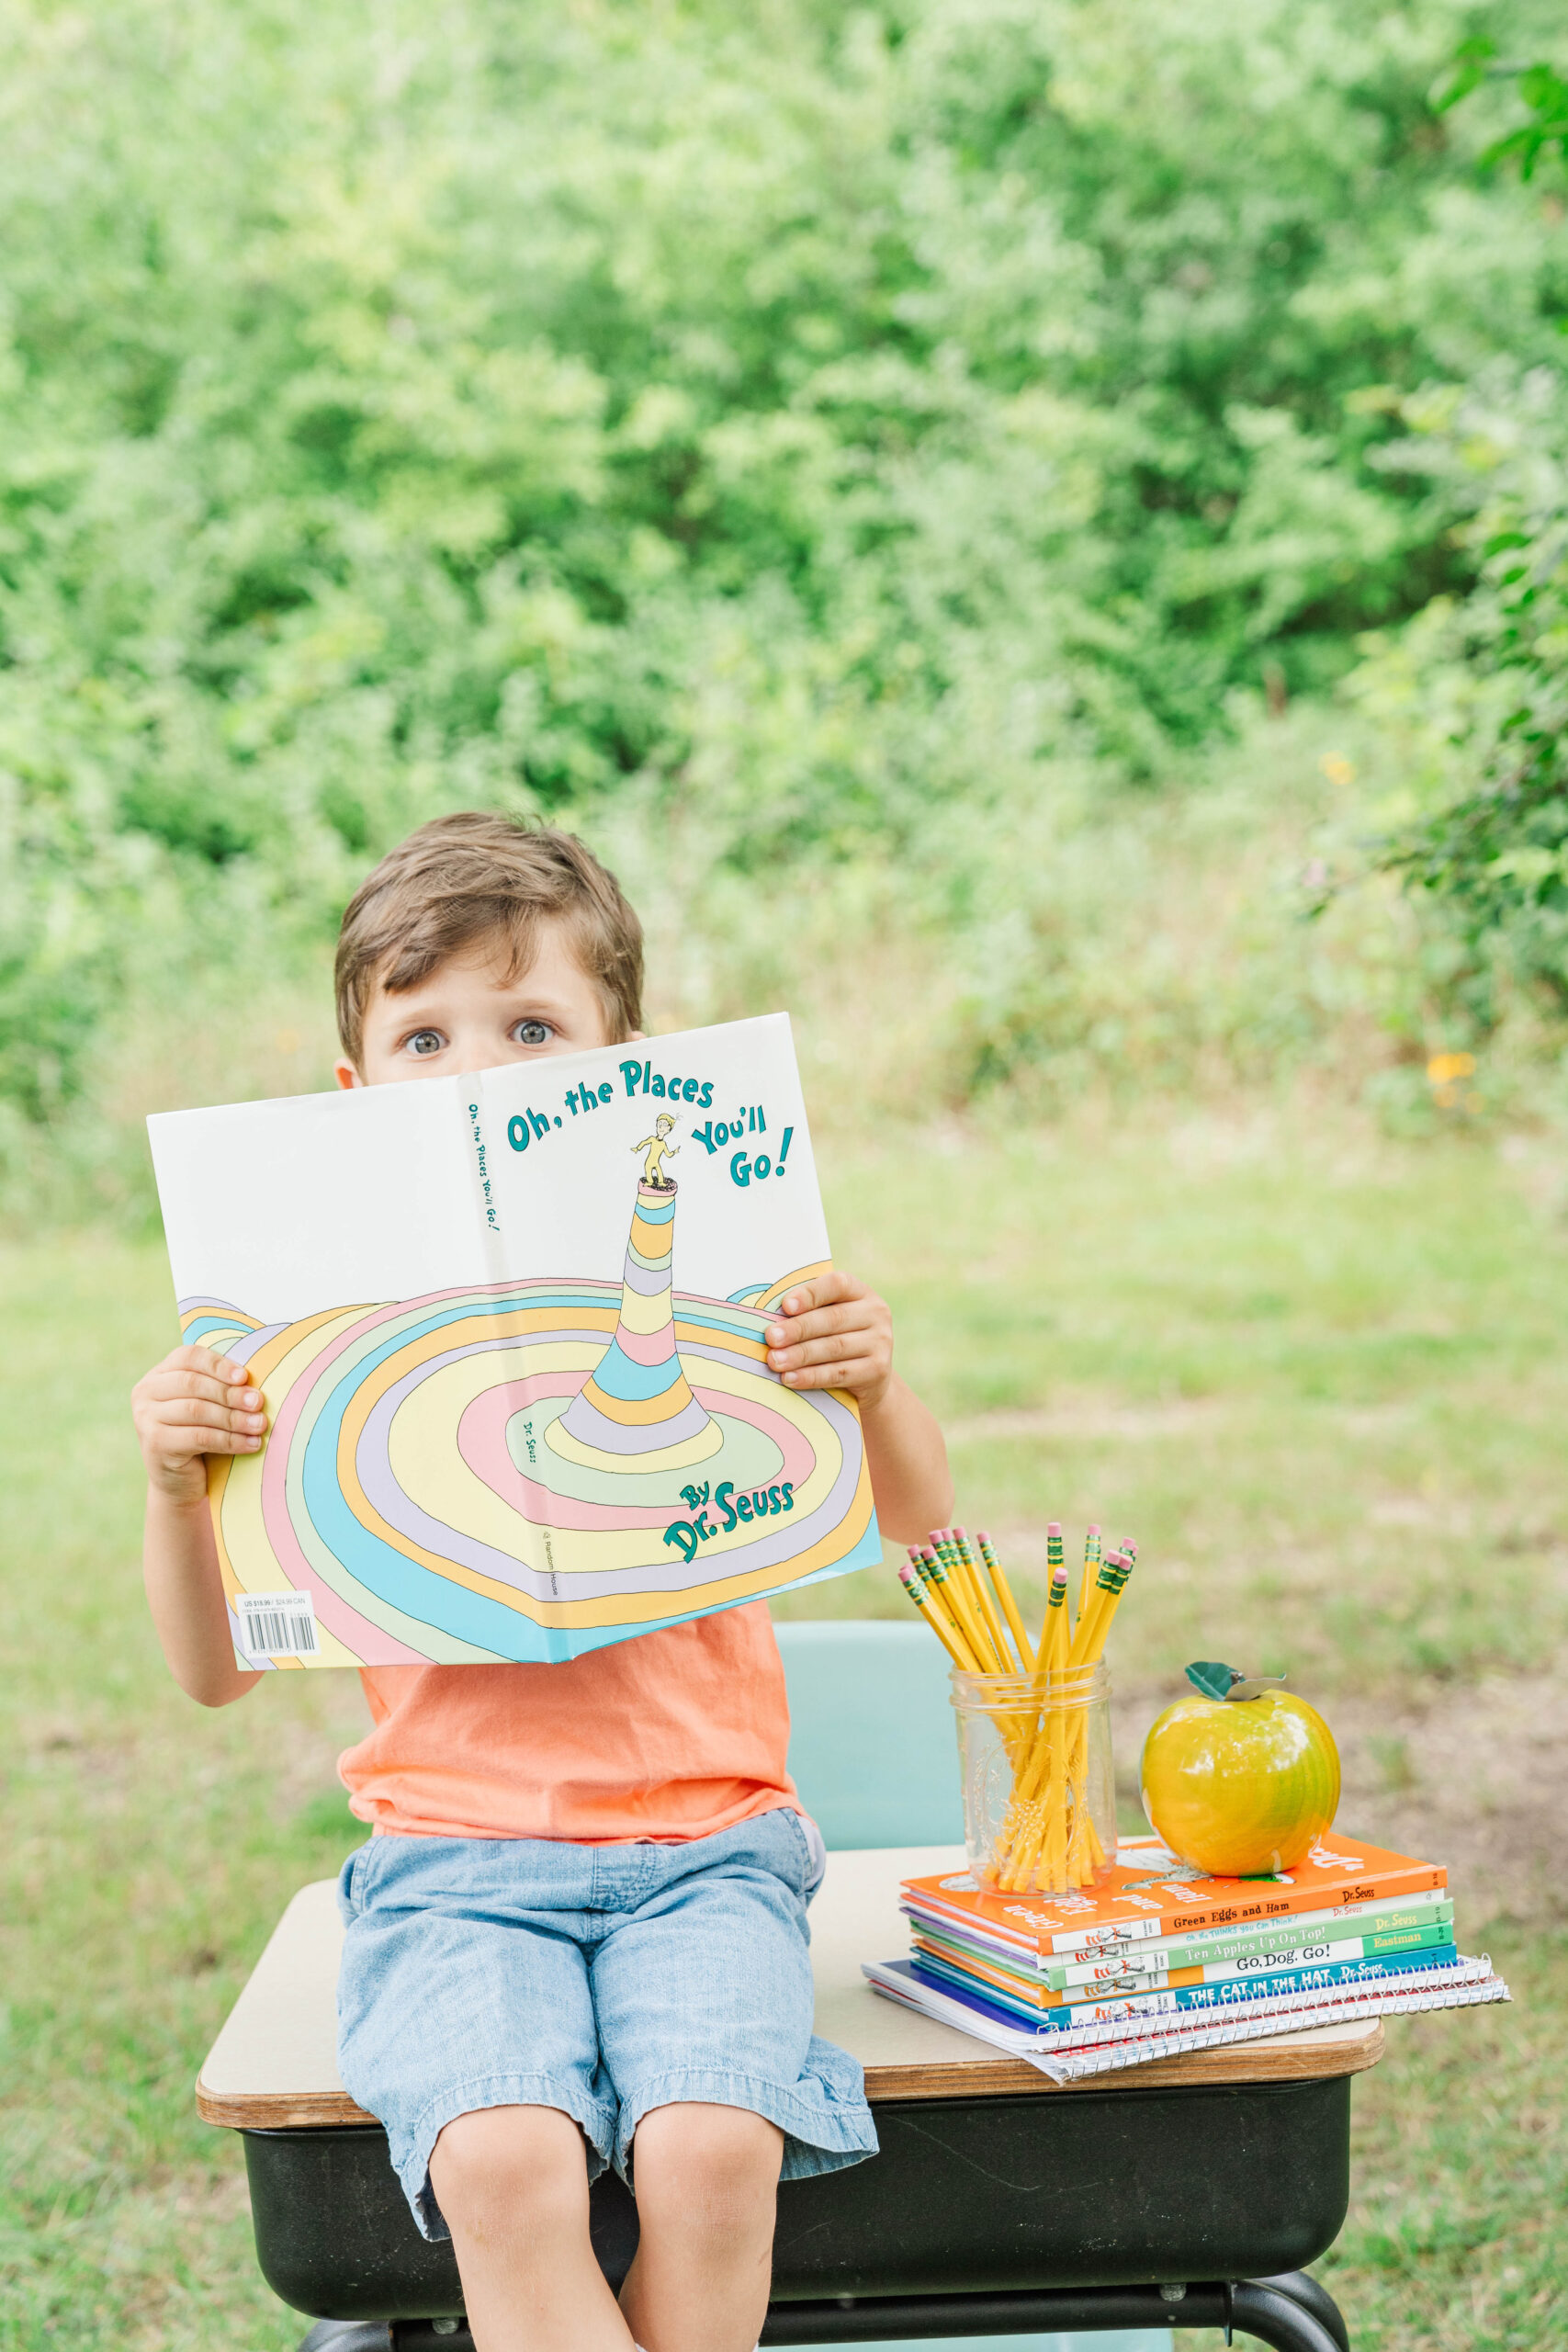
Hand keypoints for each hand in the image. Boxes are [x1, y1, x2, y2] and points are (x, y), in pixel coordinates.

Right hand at [132, 1345, 268, 1504]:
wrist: (181, 1481)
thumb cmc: (200, 1434)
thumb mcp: (206, 1405)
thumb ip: (219, 1386)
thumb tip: (252, 1380)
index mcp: (159, 1374)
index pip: (188, 1357)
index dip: (218, 1364)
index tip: (245, 1376)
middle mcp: (145, 1392)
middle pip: (193, 1383)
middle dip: (230, 1393)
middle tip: (258, 1402)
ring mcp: (145, 1419)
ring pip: (197, 1410)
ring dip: (234, 1418)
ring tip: (260, 1425)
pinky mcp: (155, 1444)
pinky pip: (199, 1437)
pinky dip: (230, 1440)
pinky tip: (251, 1444)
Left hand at [765, 1271, 892, 1408]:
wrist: (869, 1378)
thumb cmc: (836, 1338)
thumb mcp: (829, 1318)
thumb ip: (807, 1311)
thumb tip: (768, 1316)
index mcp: (861, 1292)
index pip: (838, 1284)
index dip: (811, 1294)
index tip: (785, 1306)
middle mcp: (876, 1313)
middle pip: (833, 1318)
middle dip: (798, 1329)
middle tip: (770, 1338)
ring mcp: (881, 1342)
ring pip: (834, 1347)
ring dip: (800, 1355)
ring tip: (774, 1361)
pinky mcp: (878, 1370)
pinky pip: (839, 1373)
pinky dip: (811, 1377)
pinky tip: (790, 1378)